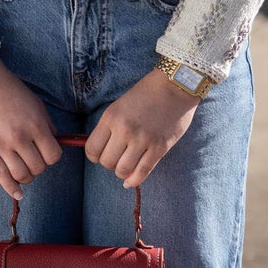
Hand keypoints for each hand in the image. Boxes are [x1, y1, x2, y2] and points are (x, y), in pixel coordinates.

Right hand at [0, 49, 62, 199]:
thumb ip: (46, 124)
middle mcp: (19, 137)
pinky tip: (18, 193)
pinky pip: (1, 176)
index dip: (51, 156)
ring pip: (22, 175)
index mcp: (35, 125)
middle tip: (32, 157)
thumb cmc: (9, 89)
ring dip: (26, 176)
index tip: (46, 152)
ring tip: (23, 168)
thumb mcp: (35, 103)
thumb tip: (54, 143)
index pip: (53, 156)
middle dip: (39, 165)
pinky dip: (12, 188)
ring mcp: (1, 145)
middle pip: (38, 168)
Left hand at [84, 68, 199, 188]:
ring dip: (122, 172)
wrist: (175, 86)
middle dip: (109, 163)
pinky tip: (130, 181)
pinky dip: (134, 180)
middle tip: (116, 157)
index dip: (94, 155)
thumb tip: (101, 151)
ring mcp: (142, 140)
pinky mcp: (159, 148)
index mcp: (111, 117)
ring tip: (125, 165)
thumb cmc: (146, 93)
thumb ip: (110, 127)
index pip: (92, 149)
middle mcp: (124, 130)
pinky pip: (142, 172)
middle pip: (106, 162)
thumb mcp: (120, 105)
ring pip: (122, 170)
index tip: (100, 154)